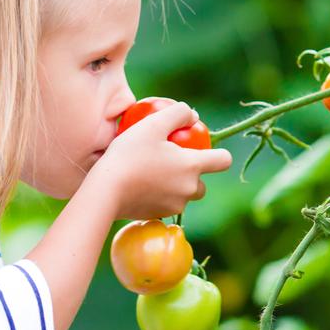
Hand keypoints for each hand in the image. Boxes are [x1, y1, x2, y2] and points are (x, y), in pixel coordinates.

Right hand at [89, 101, 231, 219]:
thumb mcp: (153, 124)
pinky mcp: (158, 216)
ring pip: (183, 195)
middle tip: (169, 161)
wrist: (105, 190)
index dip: (219, 153)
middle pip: (202, 183)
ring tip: (151, 172)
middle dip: (191, 174)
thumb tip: (193, 115)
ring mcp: (174, 206)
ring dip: (174, 185)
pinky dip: (158, 195)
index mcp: (192, 166)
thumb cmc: (129, 154)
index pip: (224, 160)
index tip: (203, 149)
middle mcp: (188, 189)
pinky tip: (139, 185)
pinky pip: (165, 204)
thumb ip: (178, 113)